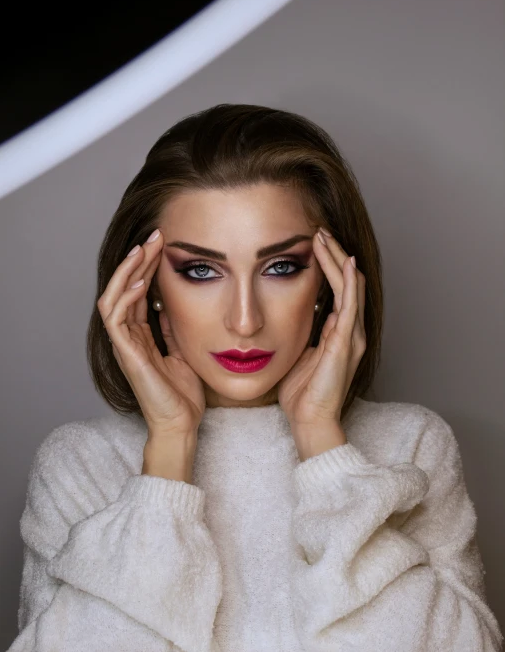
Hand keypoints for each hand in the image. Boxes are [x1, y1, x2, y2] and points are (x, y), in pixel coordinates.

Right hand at [97, 229, 205, 436]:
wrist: (181, 423)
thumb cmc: (183, 393)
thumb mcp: (182, 348)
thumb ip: (172, 327)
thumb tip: (171, 303)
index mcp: (141, 333)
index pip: (138, 290)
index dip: (147, 265)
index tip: (163, 242)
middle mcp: (128, 335)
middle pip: (124, 287)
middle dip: (138, 259)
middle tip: (155, 233)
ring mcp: (124, 344)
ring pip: (113, 296)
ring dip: (128, 271)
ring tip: (144, 248)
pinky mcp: (126, 353)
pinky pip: (116, 319)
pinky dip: (126, 297)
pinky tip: (143, 282)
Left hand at [277, 227, 365, 428]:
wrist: (310, 422)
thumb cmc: (301, 393)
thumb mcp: (300, 353)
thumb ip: (305, 333)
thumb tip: (298, 313)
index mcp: (340, 333)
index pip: (338, 289)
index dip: (328, 265)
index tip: (313, 243)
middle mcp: (351, 331)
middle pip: (348, 282)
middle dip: (334, 254)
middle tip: (319, 229)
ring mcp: (353, 336)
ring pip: (350, 287)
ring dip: (338, 260)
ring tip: (324, 236)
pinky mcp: (347, 343)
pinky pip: (351, 306)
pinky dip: (349, 282)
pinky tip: (347, 263)